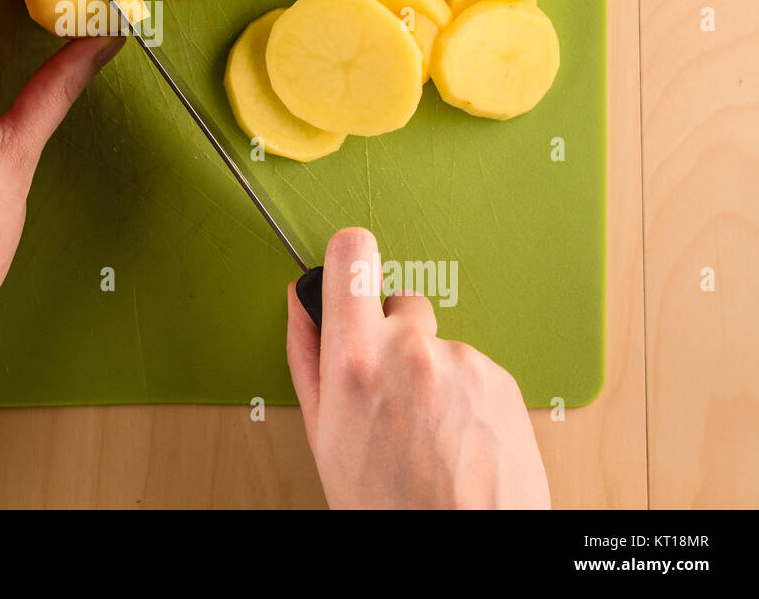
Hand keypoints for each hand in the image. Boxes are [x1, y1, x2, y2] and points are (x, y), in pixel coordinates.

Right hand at [286, 227, 549, 508]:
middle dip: (390, 334)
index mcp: (357, 359)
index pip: (352, 255)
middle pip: (398, 301)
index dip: (349, 257)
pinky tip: (454, 435)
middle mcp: (412, 349)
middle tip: (388, 391)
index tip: (349, 264)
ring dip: (429, 371)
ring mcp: (463, 362)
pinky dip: (462, 393)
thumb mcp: (324, 433)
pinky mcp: (500, 378)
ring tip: (426, 430)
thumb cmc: (389, 506)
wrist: (462, 547)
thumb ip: (308, 353)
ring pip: (436, 341)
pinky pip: (471, 367)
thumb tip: (301, 304)